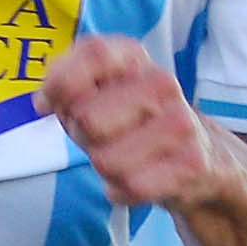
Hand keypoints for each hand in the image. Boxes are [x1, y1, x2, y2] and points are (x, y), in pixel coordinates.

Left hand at [43, 32, 229, 208]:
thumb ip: (64, 86)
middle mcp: (162, 83)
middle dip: (82, 137)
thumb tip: (43, 102)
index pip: (94, 53)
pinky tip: (138, 179)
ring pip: (105, 160)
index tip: (48, 105)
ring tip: (124, 158)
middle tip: (102, 138)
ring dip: (104, 169)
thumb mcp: (97, 95)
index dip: (61, 83)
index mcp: (135, 59)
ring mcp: (180, 123)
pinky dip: (122, 192)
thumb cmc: (132, 122)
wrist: (203, 157)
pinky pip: (129, 188)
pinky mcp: (191, 163)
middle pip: (88, 118)